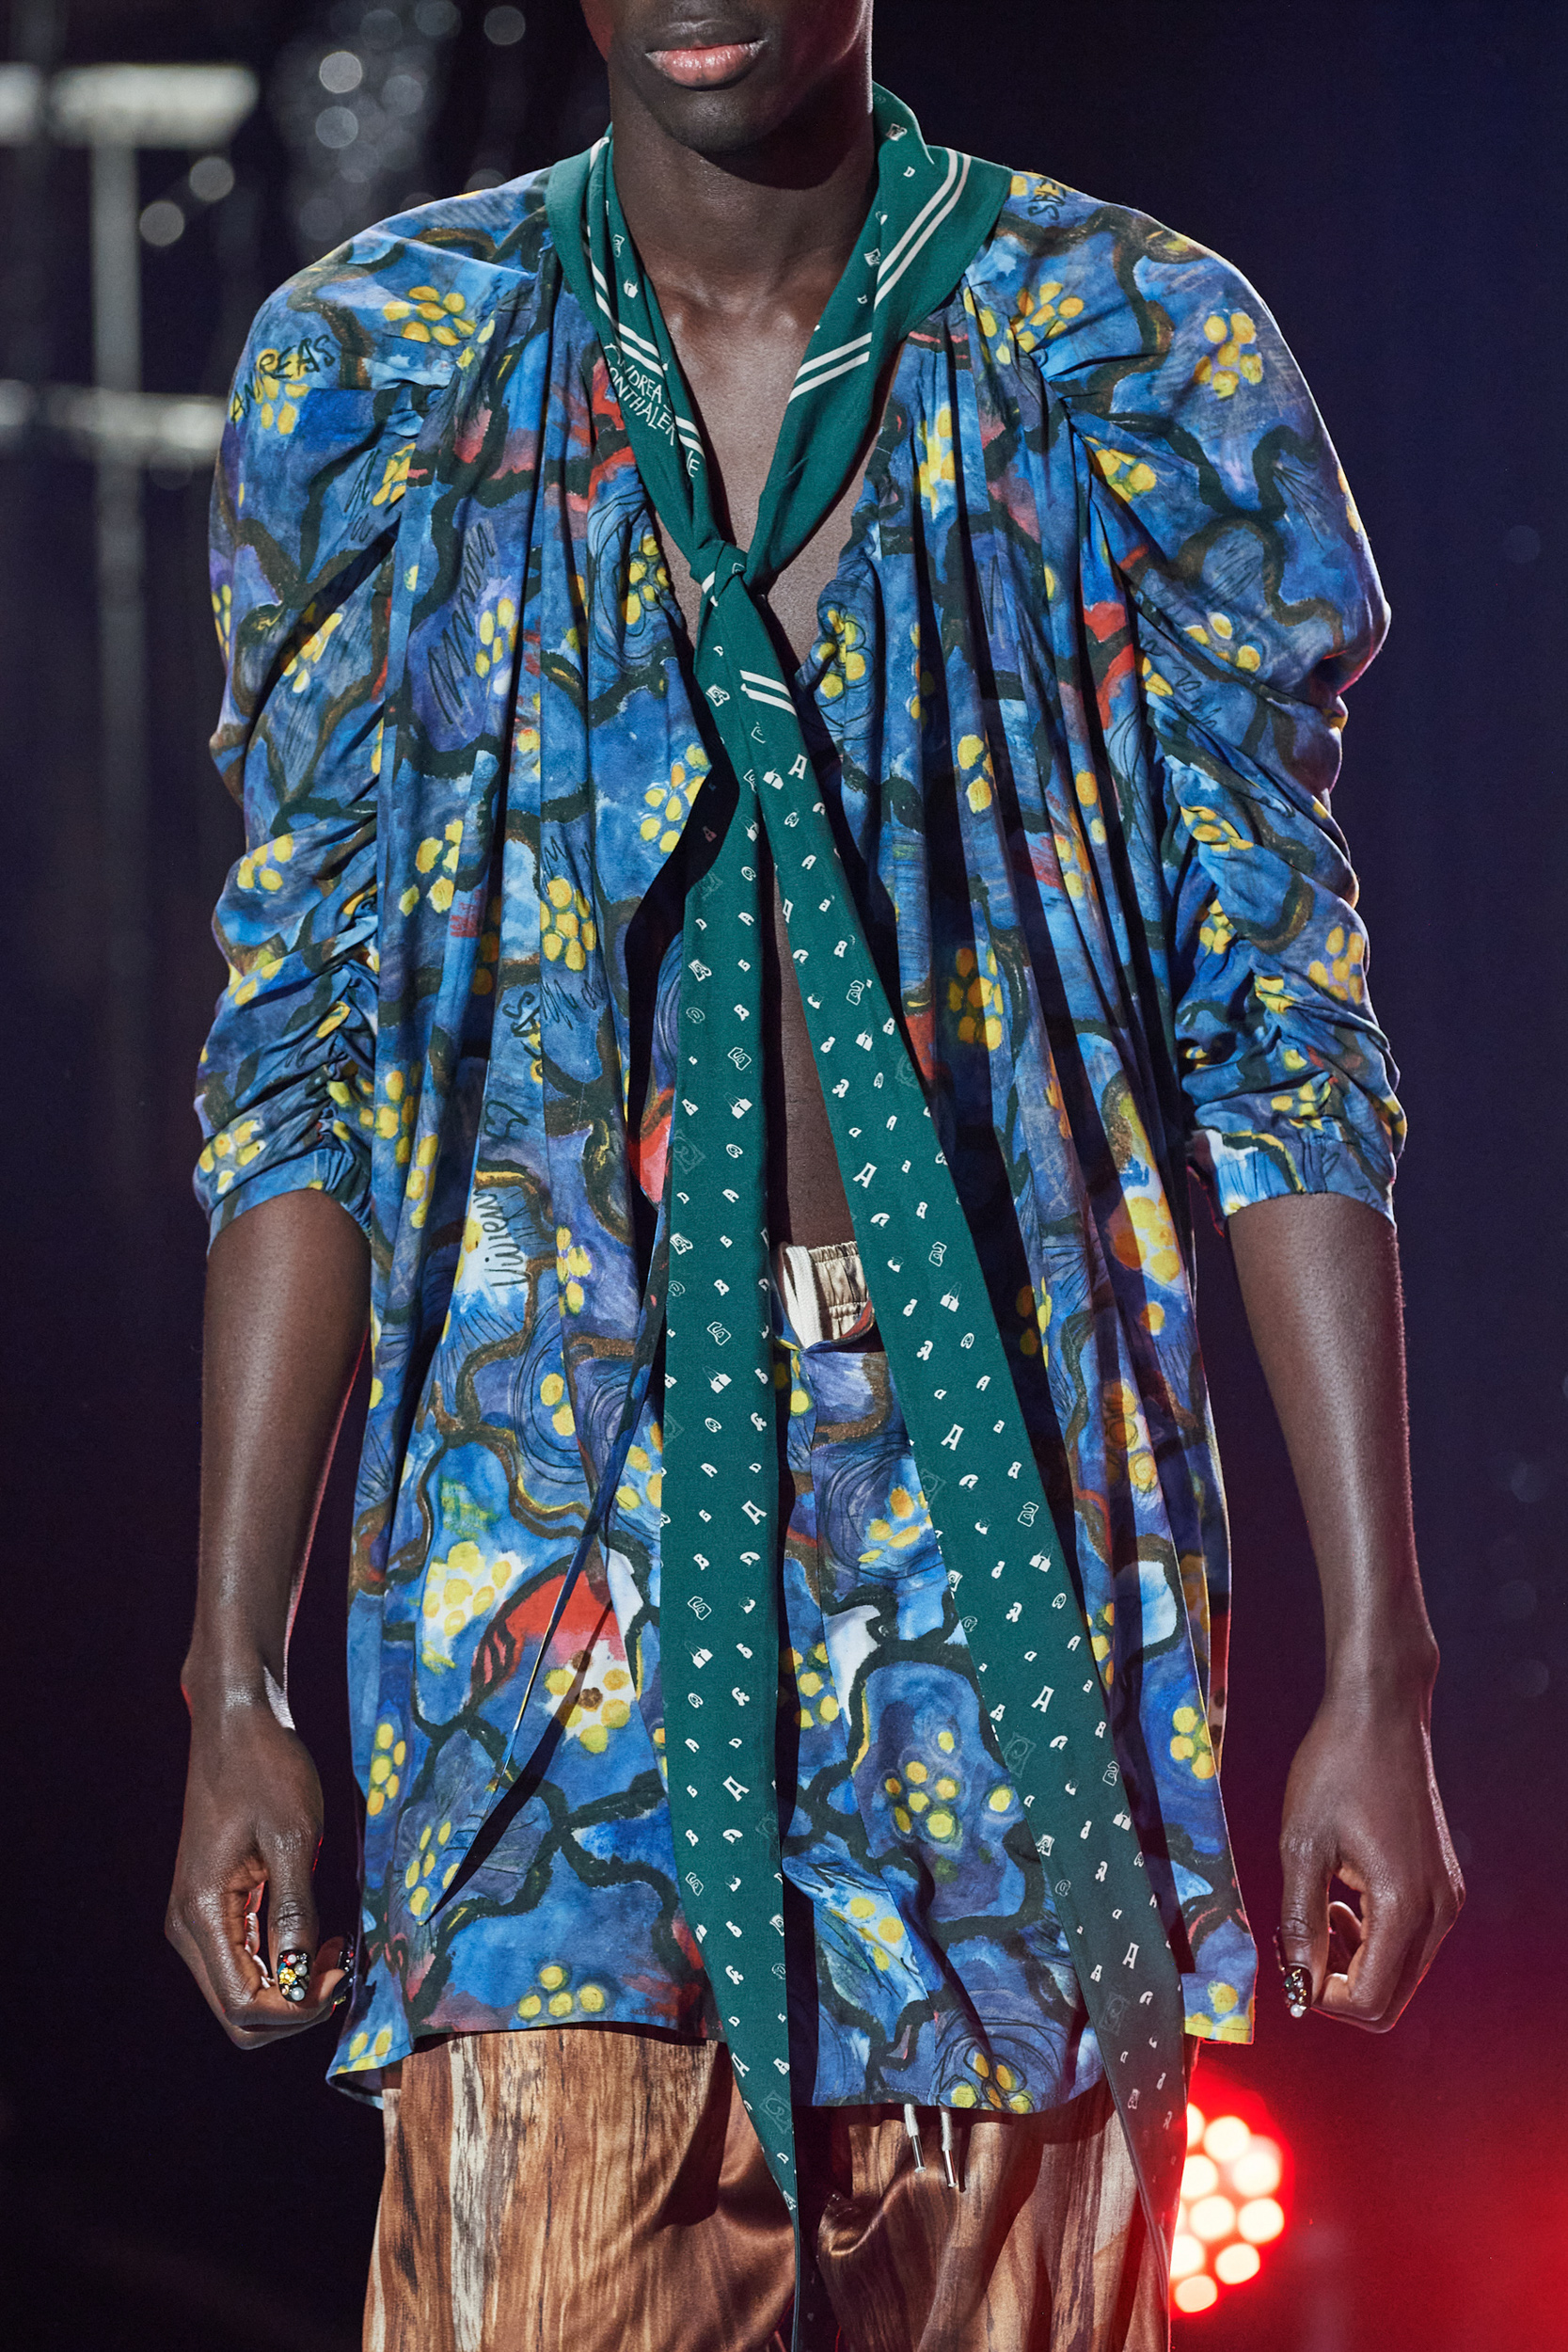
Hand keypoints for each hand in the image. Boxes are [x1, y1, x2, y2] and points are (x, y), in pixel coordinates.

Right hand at [166, 1696, 347, 2046]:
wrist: (237, 1723)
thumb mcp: (292, 1837)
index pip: (242, 2005)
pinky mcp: (211, 1905)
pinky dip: (279, 1963)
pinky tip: (317, 1939)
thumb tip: (300, 1979)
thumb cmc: (267, 1768)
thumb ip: (294, 1912)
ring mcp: (195, 1917)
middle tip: (342, 1967)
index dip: (296, 2010)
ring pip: (239, 1991)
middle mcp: (188, 1925)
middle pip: (236, 2012)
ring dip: (289, 1987)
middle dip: (293, 2007)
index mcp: (201, 1912)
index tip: (341, 1975)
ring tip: (335, 1951)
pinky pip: (242, 1959)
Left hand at [1276, 1681, 1462, 2030]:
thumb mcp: (1302, 1845)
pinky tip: (1341, 1903)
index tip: (1287, 1964)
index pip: (1370, 2001)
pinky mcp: (1443, 1884)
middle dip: (1339, 1988)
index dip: (1321, 1997)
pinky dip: (1373, 1940)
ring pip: (1401, 1972)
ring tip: (1316, 1917)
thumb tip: (1298, 1982)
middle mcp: (1438, 1911)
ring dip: (1354, 1964)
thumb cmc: (1335, 1768)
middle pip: (1390, 1999)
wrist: (1381, 1715)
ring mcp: (1446, 1898)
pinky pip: (1410, 1940)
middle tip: (1298, 1945)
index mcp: (1404, 1905)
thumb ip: (1300, 1921)